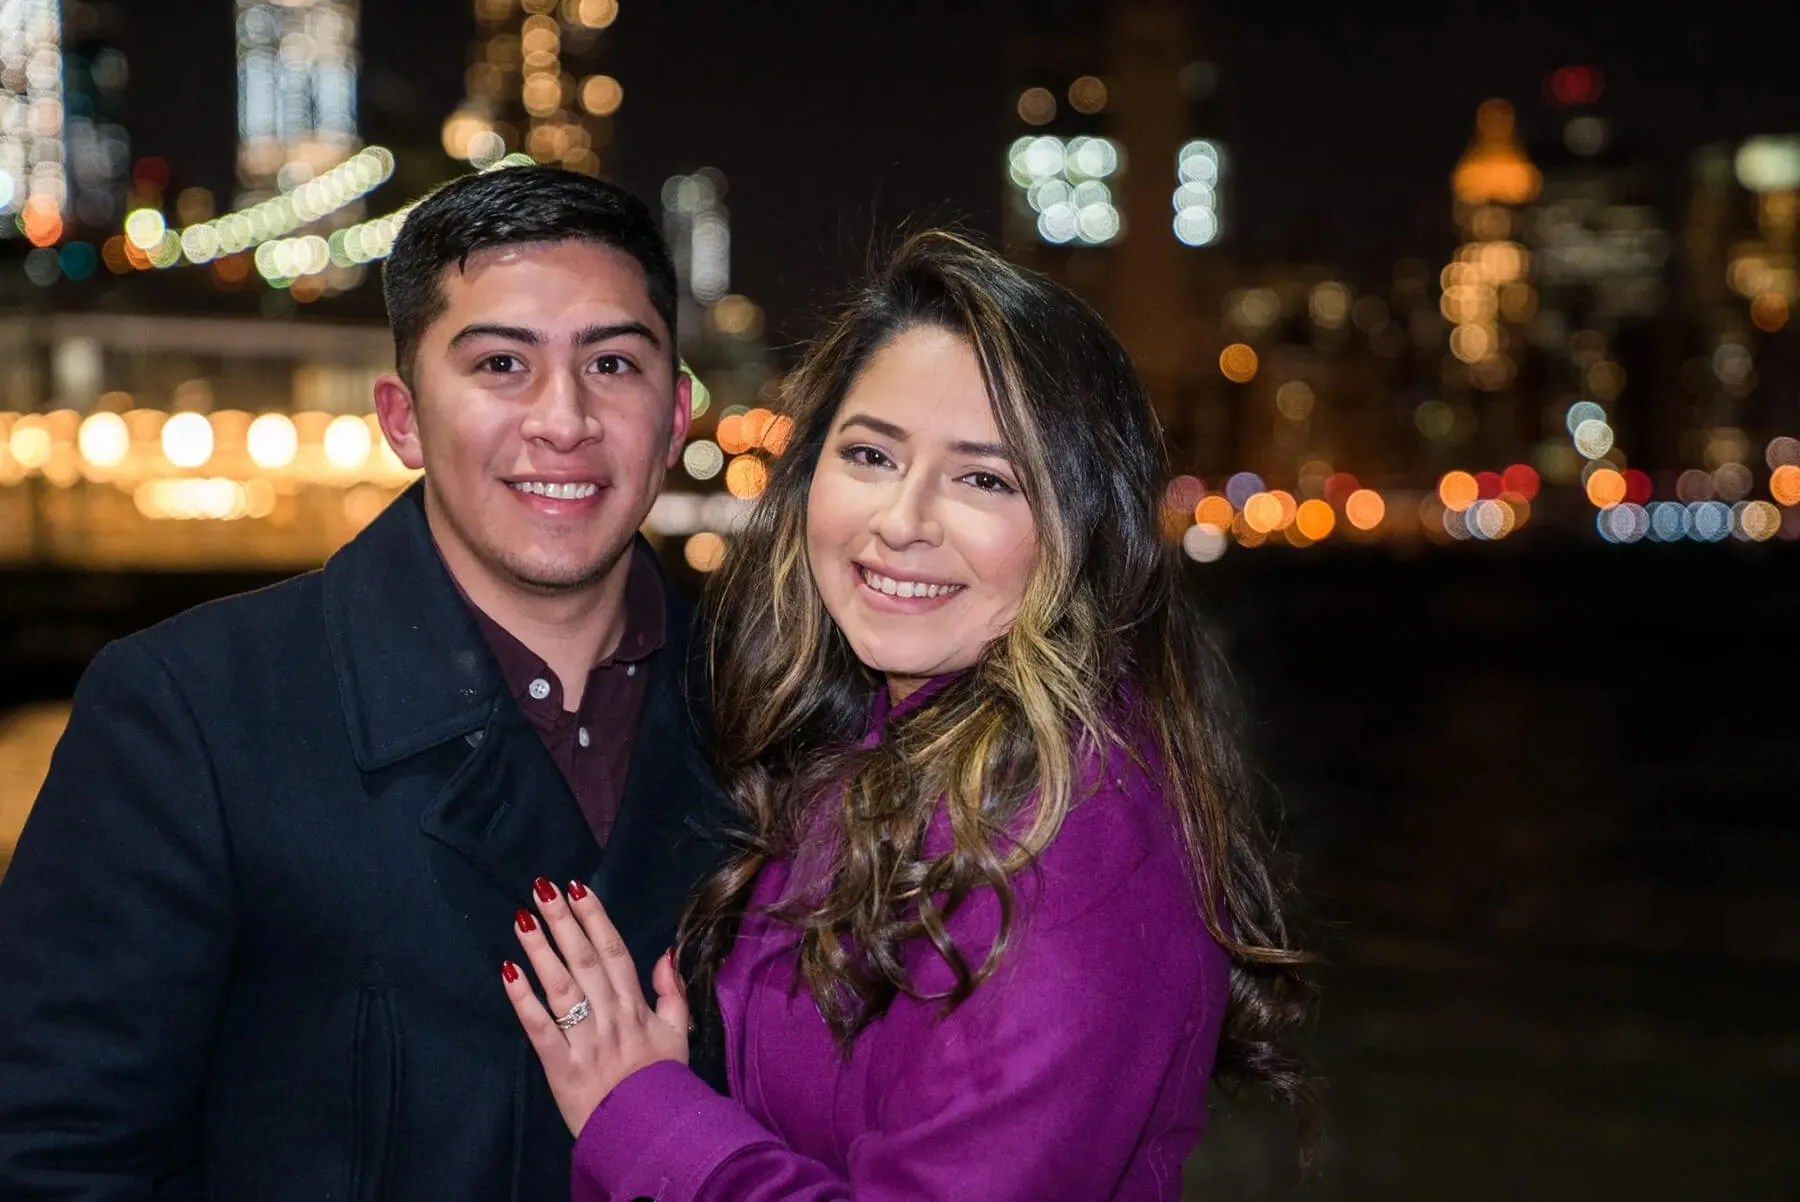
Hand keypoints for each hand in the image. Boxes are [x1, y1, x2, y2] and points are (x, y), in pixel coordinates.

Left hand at [502, 878, 689, 1135]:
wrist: (649, 1133)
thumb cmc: (662, 1083)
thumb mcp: (679, 1034)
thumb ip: (672, 992)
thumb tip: (666, 953)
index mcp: (636, 1006)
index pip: (613, 951)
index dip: (595, 917)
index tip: (577, 887)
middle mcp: (610, 1015)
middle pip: (584, 959)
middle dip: (563, 920)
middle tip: (541, 887)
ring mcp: (585, 1039)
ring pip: (561, 985)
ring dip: (540, 948)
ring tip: (522, 917)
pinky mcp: (562, 1065)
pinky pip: (540, 1027)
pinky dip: (523, 999)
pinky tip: (509, 971)